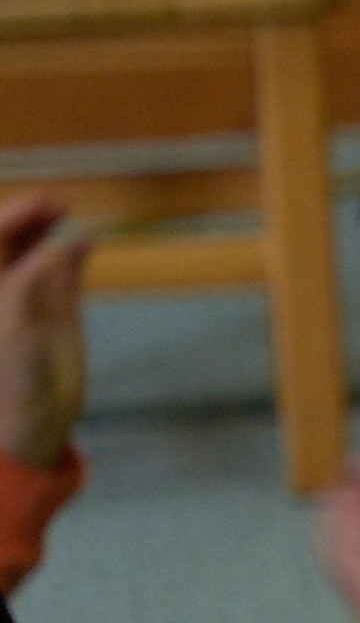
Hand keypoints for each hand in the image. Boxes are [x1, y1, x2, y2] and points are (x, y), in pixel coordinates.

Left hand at [0, 190, 83, 466]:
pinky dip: (76, 254)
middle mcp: (4, 287)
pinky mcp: (60, 310)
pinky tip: (88, 239)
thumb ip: (26, 291)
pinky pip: (67, 273)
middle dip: (27, 216)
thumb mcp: (17, 334)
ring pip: (36, 250)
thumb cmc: (12, 380)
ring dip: (48, 228)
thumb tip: (48, 252)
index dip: (10, 219)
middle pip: (10, 239)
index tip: (39, 204)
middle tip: (56, 202)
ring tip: (67, 209)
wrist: (33, 420)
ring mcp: (31, 296)